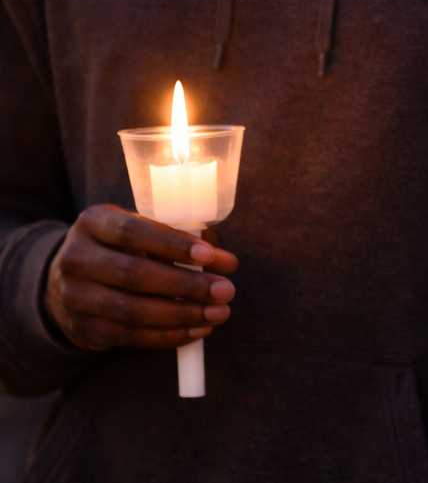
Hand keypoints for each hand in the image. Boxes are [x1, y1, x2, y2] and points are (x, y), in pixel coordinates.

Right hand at [44, 204, 238, 351]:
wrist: (69, 280)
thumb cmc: (121, 247)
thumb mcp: (140, 230)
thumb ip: (180, 238)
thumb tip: (225, 261)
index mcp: (93, 223)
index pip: (133, 231)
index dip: (173, 244)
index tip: (210, 255)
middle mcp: (76, 259)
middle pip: (134, 275)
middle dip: (187, 285)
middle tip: (225, 289)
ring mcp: (74, 297)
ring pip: (133, 311)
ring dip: (183, 314)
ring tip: (218, 312)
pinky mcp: (82, 329)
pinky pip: (130, 337)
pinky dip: (168, 336)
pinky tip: (197, 330)